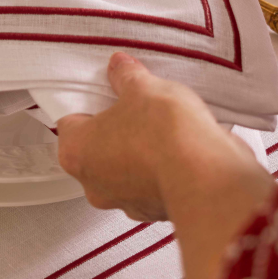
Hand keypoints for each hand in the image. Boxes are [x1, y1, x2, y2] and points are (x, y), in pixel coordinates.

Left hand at [57, 53, 259, 223]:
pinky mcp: (155, 211)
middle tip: (135, 110)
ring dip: (138, 154)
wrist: (208, 175)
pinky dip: (162, 172)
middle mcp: (94, 184)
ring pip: (124, 171)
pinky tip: (178, 152)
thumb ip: (126, 76)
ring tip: (162, 131)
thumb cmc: (164, 134)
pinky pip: (152, 186)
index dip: (89, 104)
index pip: (69, 122)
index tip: (106, 95)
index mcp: (76, 151)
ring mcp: (125, 202)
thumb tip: (120, 67)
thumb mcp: (142, 88)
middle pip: (95, 149)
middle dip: (114, 131)